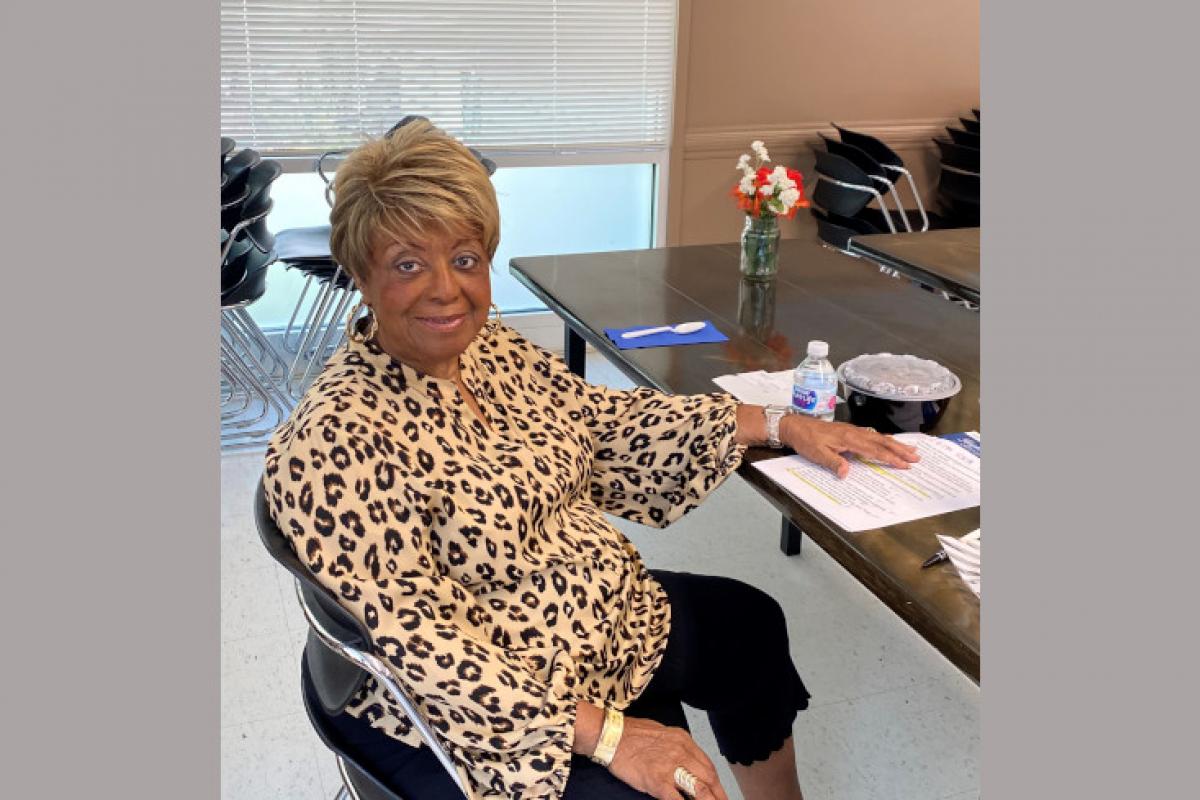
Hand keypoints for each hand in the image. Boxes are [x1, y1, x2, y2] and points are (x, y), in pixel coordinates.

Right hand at [608, 716, 729, 799]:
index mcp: (683, 740)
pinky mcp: (658, 781)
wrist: (611, 736)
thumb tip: (686, 764)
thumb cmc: (632, 734)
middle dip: (717, 795)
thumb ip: (677, 748)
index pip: (708, 765)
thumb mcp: (662, 734)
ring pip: (699, 790)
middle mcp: (681, 752)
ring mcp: (670, 767)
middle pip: (708, 778)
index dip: (716, 783)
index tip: (720, 793)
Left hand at [782, 415, 919, 478]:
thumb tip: (847, 473)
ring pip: (878, 437)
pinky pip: (871, 434)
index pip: (874, 450)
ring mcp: (852, 430)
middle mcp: (854, 432)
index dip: (890, 458)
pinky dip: (883, 438)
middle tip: (916, 457)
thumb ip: (834, 463)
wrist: (795, 426)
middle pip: (882, 441)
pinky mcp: (849, 431)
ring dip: (895, 443)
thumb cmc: (806, 440)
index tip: (904, 465)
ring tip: (910, 449)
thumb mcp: (817, 454)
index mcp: (849, 438)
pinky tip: (888, 440)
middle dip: (900, 450)